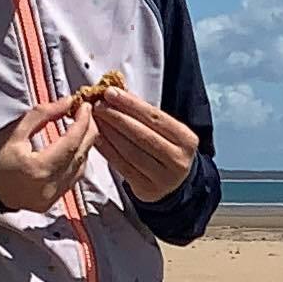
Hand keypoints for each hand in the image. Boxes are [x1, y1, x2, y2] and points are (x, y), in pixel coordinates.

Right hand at [0, 97, 101, 213]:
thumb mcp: (15, 130)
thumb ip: (43, 114)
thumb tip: (68, 102)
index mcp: (38, 168)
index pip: (71, 143)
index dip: (82, 123)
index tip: (86, 107)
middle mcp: (49, 187)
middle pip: (80, 156)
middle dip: (88, 132)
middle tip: (86, 114)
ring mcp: (51, 198)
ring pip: (80, 169)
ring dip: (84, 147)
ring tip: (81, 128)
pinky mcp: (51, 202)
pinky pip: (72, 180)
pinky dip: (76, 162)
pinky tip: (74, 148)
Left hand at [81, 88, 200, 204]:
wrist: (175, 183)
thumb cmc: (166, 148)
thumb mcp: (165, 130)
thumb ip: (144, 113)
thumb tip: (116, 94)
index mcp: (186, 140)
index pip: (155, 118)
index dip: (131, 104)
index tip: (111, 93)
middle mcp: (177, 159)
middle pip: (141, 134)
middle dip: (116, 117)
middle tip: (98, 105)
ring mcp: (162, 177)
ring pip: (130, 151)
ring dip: (109, 133)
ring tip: (96, 119)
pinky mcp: (146, 188)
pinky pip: (122, 166)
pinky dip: (107, 150)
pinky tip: (97, 138)